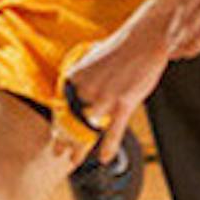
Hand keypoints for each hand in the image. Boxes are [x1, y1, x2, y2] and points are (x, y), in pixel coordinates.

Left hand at [62, 5, 171, 162]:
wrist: (145, 38)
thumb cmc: (123, 46)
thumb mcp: (94, 56)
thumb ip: (85, 72)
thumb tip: (81, 81)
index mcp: (76, 77)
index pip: (61, 107)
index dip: (56, 124)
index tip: (55, 134)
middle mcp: (86, 89)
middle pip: (70, 122)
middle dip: (62, 140)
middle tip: (58, 152)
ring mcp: (105, 98)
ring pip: (87, 131)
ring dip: (79, 149)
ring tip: (74, 160)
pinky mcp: (124, 103)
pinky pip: (114, 132)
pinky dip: (109, 147)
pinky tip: (105, 159)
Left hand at [165, 0, 199, 59]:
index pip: (180, 3)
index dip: (172, 21)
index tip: (168, 33)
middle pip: (181, 16)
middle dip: (173, 34)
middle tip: (168, 47)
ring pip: (190, 27)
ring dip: (180, 42)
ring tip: (175, 53)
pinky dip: (193, 46)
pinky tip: (189, 53)